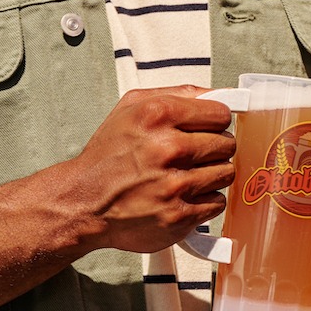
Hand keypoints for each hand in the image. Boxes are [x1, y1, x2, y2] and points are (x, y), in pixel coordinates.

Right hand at [66, 86, 238, 254]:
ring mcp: (174, 185)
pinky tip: (183, 196)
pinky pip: (217, 203)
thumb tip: (219, 95)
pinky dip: (205, 200)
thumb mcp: (132, 107)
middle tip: (194, 155)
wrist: (82, 202)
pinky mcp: (178, 216)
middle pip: (227, 144)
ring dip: (212, 175)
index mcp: (158, 115)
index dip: (215, 121)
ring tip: (187, 175)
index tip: (207, 128)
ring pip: (226, 173)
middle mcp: (168, 148)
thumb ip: (179, 93)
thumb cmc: (109, 154)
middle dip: (214, 149)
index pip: (221, 114)